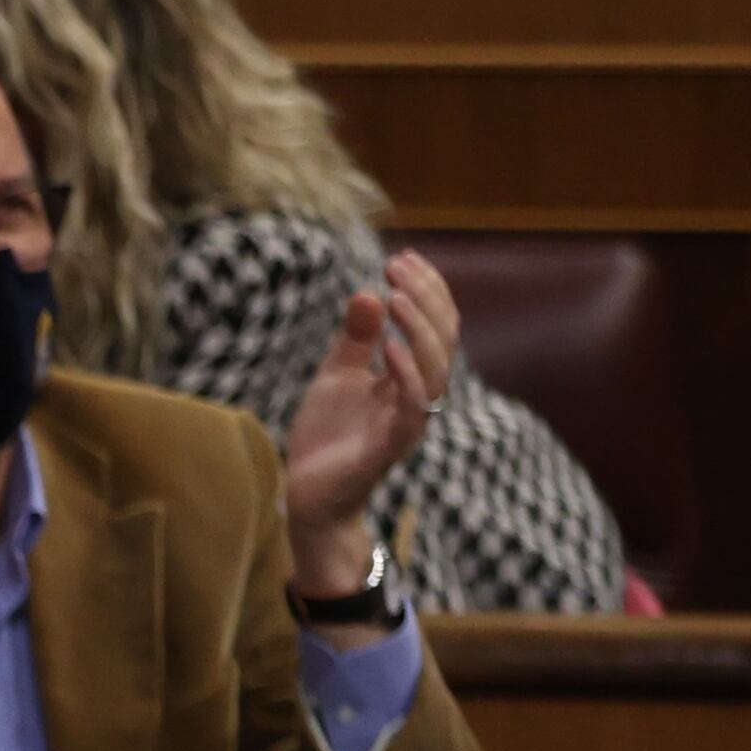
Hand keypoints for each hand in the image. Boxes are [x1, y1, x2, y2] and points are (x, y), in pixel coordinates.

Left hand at [284, 248, 456, 598]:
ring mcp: (409, 421)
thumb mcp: (336, 376)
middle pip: (443, 339)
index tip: (401, 258)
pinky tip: (388, 348)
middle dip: (425, 299)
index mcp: (410, 376)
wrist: (307, 493)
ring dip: (417, 329)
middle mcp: (419, 395)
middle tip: (397, 268)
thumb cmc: (328, 435)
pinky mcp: (391, 446)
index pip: (434, 325)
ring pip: (435, 369)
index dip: (425, 290)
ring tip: (394, 296)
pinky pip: (413, 407)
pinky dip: (405, 375)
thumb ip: (355, 338)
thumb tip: (368, 291)